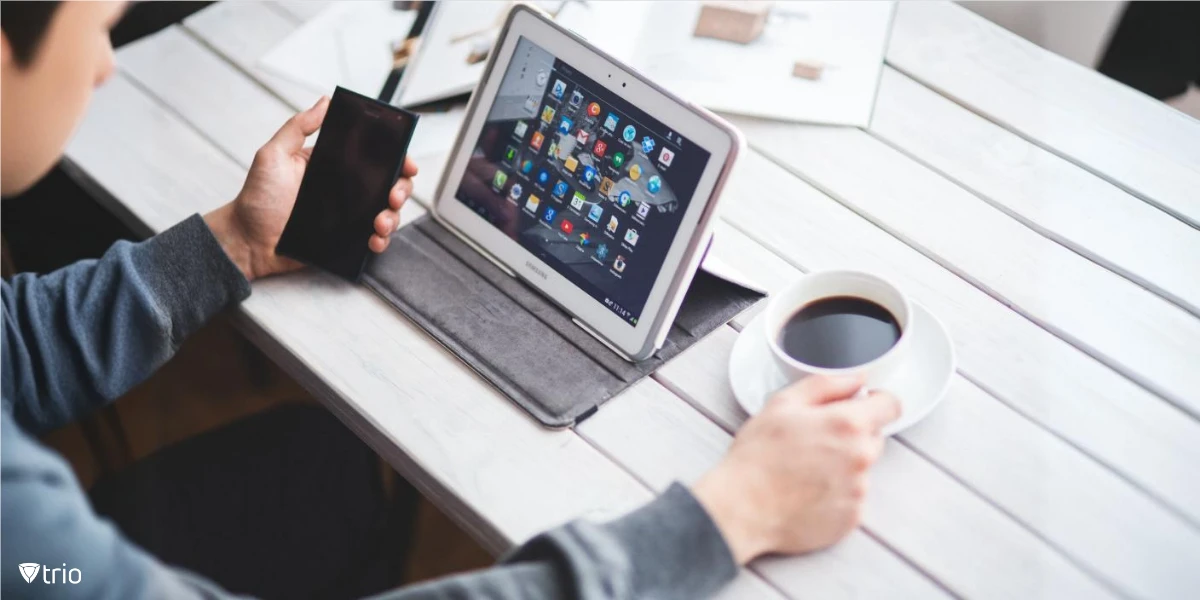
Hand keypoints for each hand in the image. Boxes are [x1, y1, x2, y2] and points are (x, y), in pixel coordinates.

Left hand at [204, 96, 419, 281]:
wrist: (247, 241)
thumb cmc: (256, 198)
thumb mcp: (273, 155)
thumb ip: (298, 127)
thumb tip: (324, 102)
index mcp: (333, 166)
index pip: (373, 157)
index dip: (397, 159)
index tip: (406, 164)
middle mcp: (345, 189)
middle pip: (389, 185)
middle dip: (401, 190)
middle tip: (392, 197)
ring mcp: (348, 215)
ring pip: (386, 213)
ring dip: (393, 217)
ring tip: (379, 223)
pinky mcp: (345, 239)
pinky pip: (373, 238)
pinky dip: (381, 240)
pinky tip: (374, 240)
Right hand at [692, 375, 900, 563]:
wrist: (743, 509)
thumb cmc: (758, 458)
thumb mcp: (783, 404)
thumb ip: (826, 385)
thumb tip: (855, 379)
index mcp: (848, 424)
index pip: (891, 405)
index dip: (875, 402)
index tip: (862, 405)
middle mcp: (861, 458)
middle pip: (874, 437)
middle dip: (852, 435)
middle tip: (815, 441)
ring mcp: (859, 491)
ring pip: (861, 469)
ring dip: (843, 466)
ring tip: (805, 471)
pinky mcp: (851, 517)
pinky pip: (852, 498)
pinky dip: (835, 494)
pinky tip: (807, 492)